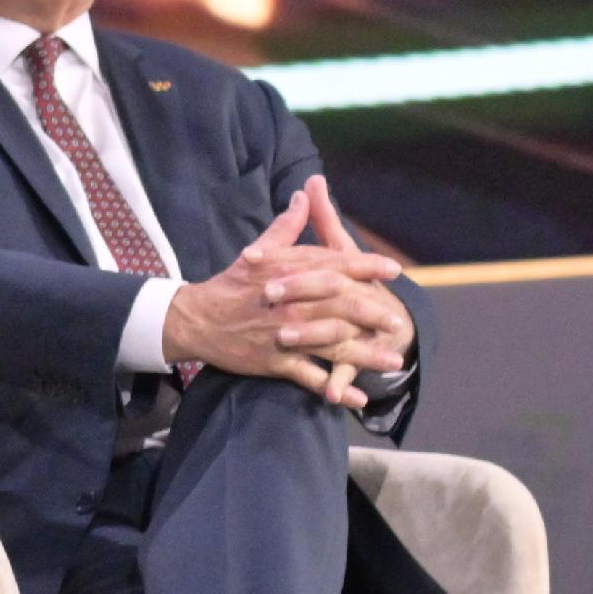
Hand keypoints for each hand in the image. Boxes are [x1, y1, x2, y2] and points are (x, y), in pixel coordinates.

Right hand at [163, 180, 407, 403]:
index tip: (392, 269)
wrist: (194, 320)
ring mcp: (284, 335)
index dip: (365, 267)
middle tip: (398, 321)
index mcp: (288, 275)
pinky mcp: (275, 362)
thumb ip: (286, 227)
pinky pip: (309, 377)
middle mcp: (290, 304)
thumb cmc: (230, 286)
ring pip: (332, 344)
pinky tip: (355, 399)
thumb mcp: (257, 252)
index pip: (334, 267)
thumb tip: (304, 195)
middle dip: (373, 314)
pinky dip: (332, 388)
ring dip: (364, 354)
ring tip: (393, 360)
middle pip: (340, 307)